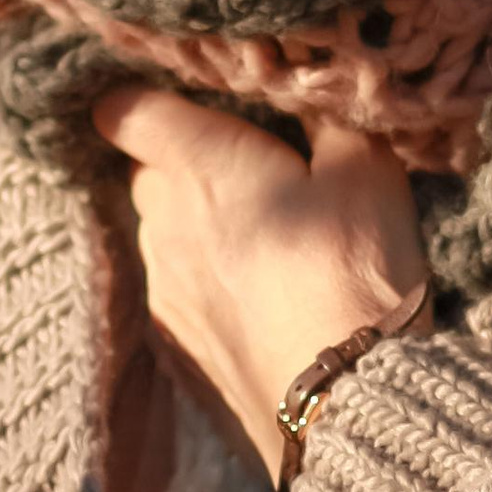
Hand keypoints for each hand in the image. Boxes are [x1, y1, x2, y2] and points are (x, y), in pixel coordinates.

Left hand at [93, 85, 426, 468]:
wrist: (348, 400)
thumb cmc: (356, 270)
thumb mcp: (366, 168)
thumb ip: (327, 118)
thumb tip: (306, 91)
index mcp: (198, 163)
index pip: (125, 109)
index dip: (144, 96)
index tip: (179, 94)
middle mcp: (162, 222)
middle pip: (146, 170)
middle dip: (183, 160)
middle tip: (249, 163)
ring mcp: (163, 288)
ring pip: (160, 232)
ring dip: (196, 224)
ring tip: (264, 234)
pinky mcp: (177, 343)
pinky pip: (177, 288)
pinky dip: (207, 280)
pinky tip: (260, 292)